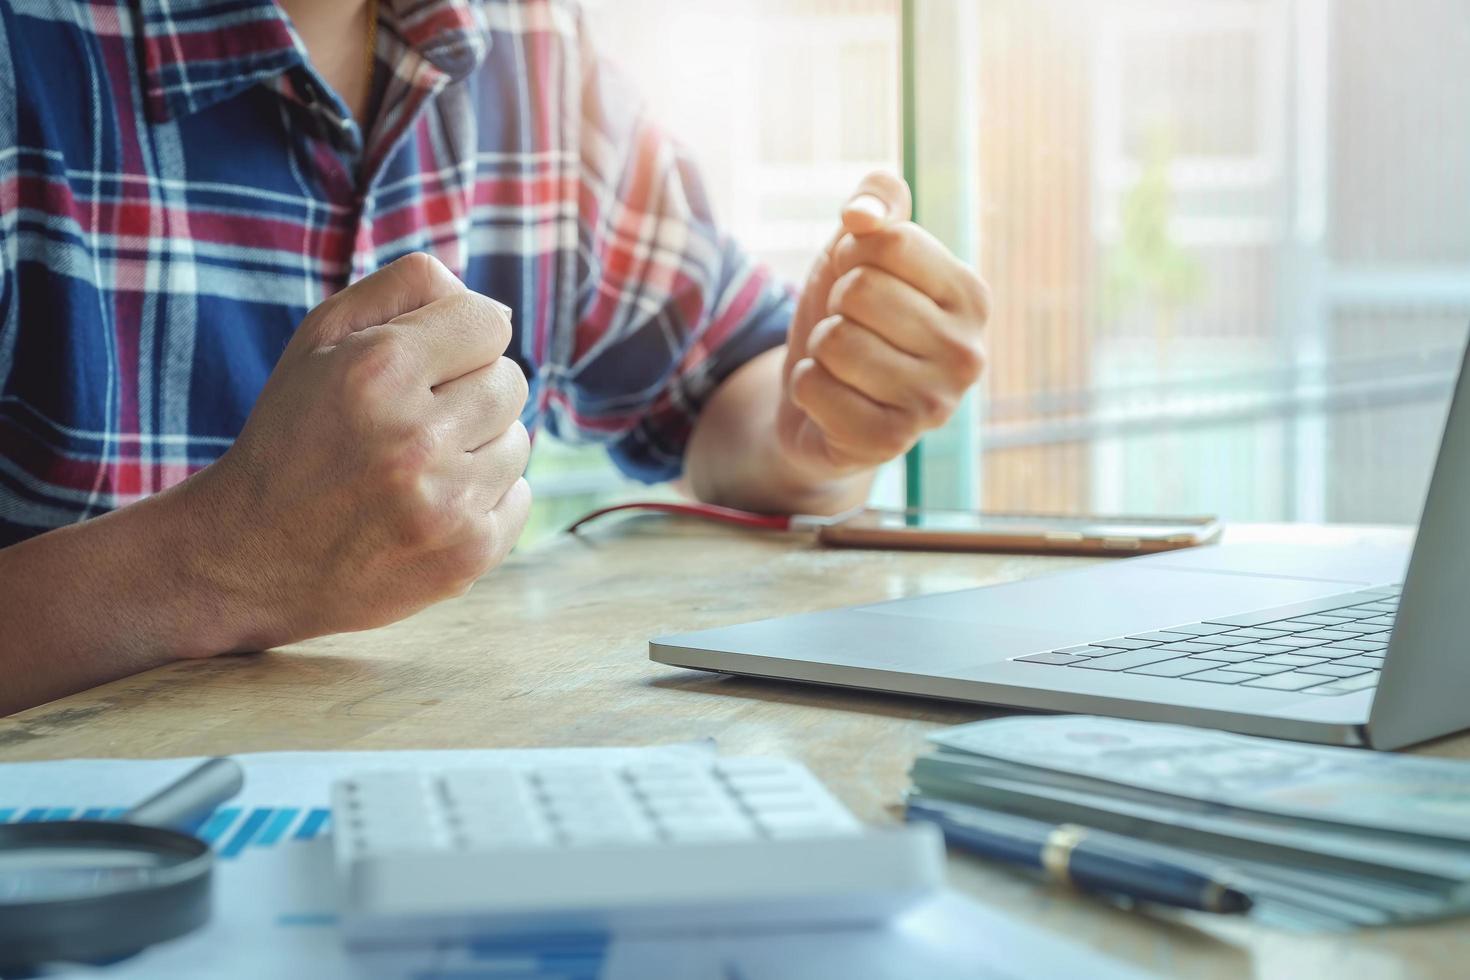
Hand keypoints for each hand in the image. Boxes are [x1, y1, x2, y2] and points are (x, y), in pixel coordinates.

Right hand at [186, 253, 531, 649]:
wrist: (254, 558)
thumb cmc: (295, 434)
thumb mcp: (322, 339)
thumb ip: (407, 290)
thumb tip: (496, 310)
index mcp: (379, 371)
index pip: (488, 321)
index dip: (461, 338)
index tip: (428, 363)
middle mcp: (417, 439)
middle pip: (510, 382)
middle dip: (469, 392)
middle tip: (414, 419)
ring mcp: (448, 503)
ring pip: (518, 441)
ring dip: (477, 446)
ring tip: (416, 466)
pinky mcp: (469, 553)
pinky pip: (520, 496)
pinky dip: (485, 497)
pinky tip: (431, 505)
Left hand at [778, 172, 990, 475]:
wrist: (822, 400)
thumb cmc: (850, 316)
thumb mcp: (860, 247)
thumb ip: (876, 199)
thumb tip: (861, 215)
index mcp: (971, 296)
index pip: (891, 242)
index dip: (852, 254)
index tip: (859, 279)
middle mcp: (967, 353)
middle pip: (861, 291)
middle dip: (835, 304)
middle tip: (850, 328)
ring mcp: (933, 404)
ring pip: (835, 342)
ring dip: (820, 348)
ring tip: (842, 363)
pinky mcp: (890, 443)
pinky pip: (815, 388)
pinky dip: (808, 386)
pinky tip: (832, 397)